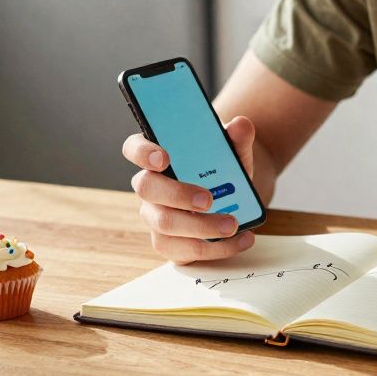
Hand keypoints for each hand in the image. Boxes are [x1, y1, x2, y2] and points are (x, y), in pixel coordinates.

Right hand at [121, 116, 257, 263]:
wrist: (234, 197)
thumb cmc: (222, 169)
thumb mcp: (233, 152)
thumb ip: (236, 138)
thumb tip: (242, 125)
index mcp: (157, 156)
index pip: (134, 148)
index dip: (143, 153)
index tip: (164, 158)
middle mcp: (150, 187)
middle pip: (147, 188)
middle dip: (177, 194)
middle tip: (208, 199)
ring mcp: (155, 216)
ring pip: (165, 224)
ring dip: (201, 226)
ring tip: (232, 224)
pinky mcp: (169, 244)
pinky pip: (184, 250)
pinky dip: (216, 248)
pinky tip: (241, 238)